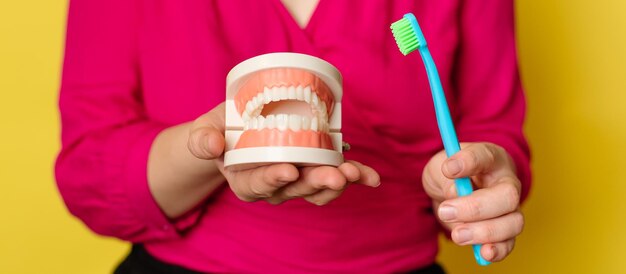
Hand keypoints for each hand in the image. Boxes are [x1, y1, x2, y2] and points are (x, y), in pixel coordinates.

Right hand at [188, 103, 380, 205]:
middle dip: (315, 183)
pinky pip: (336, 177)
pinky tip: (372, 177)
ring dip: (338, 182)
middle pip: (295, 189)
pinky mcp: (315, 168)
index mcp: (244, 180)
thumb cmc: (221, 129)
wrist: (239, 128)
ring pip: (317, 189)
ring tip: (353, 173)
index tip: (288, 170)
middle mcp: (273, 186)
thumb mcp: (204, 130)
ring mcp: (297, 179)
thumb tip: (213, 145)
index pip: (257, 186)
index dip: (273, 180)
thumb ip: (202, 139)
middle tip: (333, 175)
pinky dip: (356, 177)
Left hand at [422, 142, 523, 261]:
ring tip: (457, 234)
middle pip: (507, 195)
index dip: (468, 162)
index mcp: (490, 157)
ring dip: (484, 232)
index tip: (447, 169)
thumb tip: (455, 193)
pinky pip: (509, 243)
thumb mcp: (439, 168)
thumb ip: (445, 177)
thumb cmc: (450, 175)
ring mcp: (510, 207)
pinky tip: (483, 253)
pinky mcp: (505, 230)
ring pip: (512, 222)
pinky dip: (498, 250)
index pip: (484, 156)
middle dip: (475, 207)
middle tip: (446, 211)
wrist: (454, 190)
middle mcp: (507, 181)